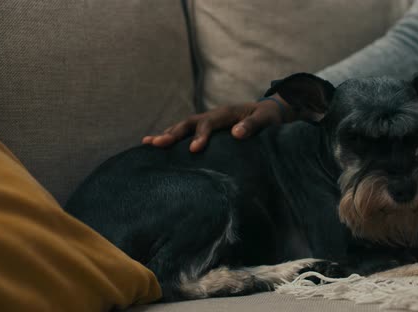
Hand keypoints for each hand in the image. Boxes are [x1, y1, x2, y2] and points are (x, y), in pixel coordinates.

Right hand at [142, 94, 293, 151]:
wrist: (269, 111)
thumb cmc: (268, 118)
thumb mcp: (266, 120)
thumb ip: (253, 126)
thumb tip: (236, 133)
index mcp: (226, 113)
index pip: (209, 124)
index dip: (200, 135)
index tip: (194, 149)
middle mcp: (213, 115)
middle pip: (189, 123)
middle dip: (173, 133)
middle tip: (158, 144)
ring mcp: (207, 121)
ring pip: (183, 126)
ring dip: (167, 134)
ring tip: (148, 144)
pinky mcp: (206, 129)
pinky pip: (186, 132)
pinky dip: (172, 137)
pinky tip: (157, 144)